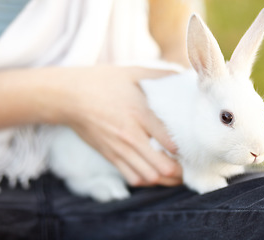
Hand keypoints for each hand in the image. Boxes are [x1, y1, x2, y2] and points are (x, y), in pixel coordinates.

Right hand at [55, 66, 181, 186]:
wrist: (70, 96)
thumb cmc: (103, 83)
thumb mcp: (134, 73)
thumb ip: (161, 76)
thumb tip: (183, 75)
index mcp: (140, 114)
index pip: (170, 141)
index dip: (186, 149)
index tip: (193, 146)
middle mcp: (131, 136)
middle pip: (162, 167)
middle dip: (180, 172)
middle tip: (188, 166)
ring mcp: (119, 149)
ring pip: (148, 177)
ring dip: (166, 180)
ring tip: (176, 175)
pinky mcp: (110, 156)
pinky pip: (132, 178)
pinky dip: (147, 181)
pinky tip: (155, 175)